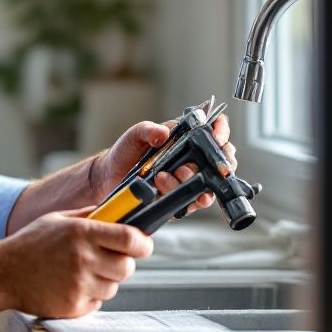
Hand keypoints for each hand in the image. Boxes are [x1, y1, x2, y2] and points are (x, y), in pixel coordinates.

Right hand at [0, 207, 152, 317]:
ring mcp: (78, 285)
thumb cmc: (29, 245)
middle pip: (127, 267)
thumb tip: (119, 213)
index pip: (130, 238)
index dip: (142, 243)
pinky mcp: (73, 306)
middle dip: (122, 263)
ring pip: (113, 286)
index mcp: (81, 232)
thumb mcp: (58, 219)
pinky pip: (97, 303)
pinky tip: (69, 285)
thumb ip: (89, 216)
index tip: (142, 244)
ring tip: (80, 272)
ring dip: (104, 281)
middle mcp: (82, 258)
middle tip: (107, 259)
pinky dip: (89, 296)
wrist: (1, 274)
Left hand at [94, 115, 237, 215]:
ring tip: (165, 177)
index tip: (216, 135)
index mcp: (186, 139)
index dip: (221, 131)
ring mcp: (189, 180)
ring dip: (191, 181)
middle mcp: (193, 160)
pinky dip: (186, 198)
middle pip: (221, 160)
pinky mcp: (182, 199)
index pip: (215, 131)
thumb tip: (163, 132)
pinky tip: (167, 190)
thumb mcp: (135, 135)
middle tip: (187, 166)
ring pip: (208, 184)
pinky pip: (193, 201)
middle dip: (212, 163)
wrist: (110, 176)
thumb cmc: (126, 152)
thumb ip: (148, 130)